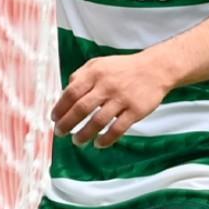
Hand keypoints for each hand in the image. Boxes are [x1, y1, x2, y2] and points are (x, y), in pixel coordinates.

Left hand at [51, 52, 173, 147]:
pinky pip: (118, 129)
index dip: (60, 107)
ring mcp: (121, 98)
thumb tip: (63, 94)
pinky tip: (98, 144)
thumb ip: (80, 76)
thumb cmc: (121, 69)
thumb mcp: (98, 64)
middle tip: (60, 133)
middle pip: (81, 108)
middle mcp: (106, 85)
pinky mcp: (136, 110)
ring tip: (77, 142)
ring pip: (98, 121)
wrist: (154, 69)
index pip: (71, 92)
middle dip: (67, 123)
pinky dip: (106, 139)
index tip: (54, 119)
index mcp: (94, 73)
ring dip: (84, 134)